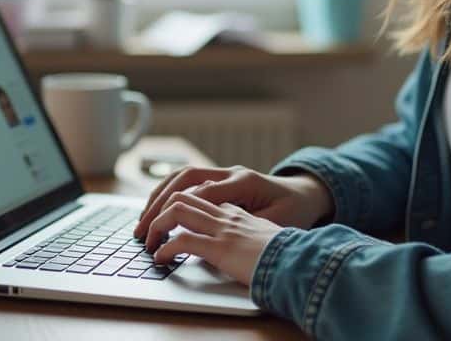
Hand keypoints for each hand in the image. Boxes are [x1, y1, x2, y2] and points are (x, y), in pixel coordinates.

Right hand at [133, 165, 332, 239]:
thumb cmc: (295, 212)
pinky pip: (187, 180)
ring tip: (142, 221)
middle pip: (184, 180)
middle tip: (141, 231)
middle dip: (158, 204)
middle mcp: (230, 172)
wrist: (305, 194)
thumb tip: (221, 232)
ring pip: (181, 176)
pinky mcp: (220, 178)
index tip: (160, 238)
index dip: (177, 214)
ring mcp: (224, 172)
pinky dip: (168, 192)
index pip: (201, 194)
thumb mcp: (278, 223)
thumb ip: (249, 225)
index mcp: (244, 182)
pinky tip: (156, 210)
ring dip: (158, 196)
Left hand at [143, 191, 284, 285]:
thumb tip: (226, 235)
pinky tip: (161, 257)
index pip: (197, 191)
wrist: (305, 258)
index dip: (175, 202)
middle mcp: (227, 211)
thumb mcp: (264, 230)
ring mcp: (224, 227)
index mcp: (237, 206)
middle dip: (156, 208)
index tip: (163, 217)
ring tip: (148, 240)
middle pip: (181, 193)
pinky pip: (184, 240)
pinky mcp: (222, 247)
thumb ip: (243, 226)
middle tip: (145, 228)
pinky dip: (166, 248)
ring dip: (156, 224)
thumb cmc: (288, 249)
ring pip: (177, 210)